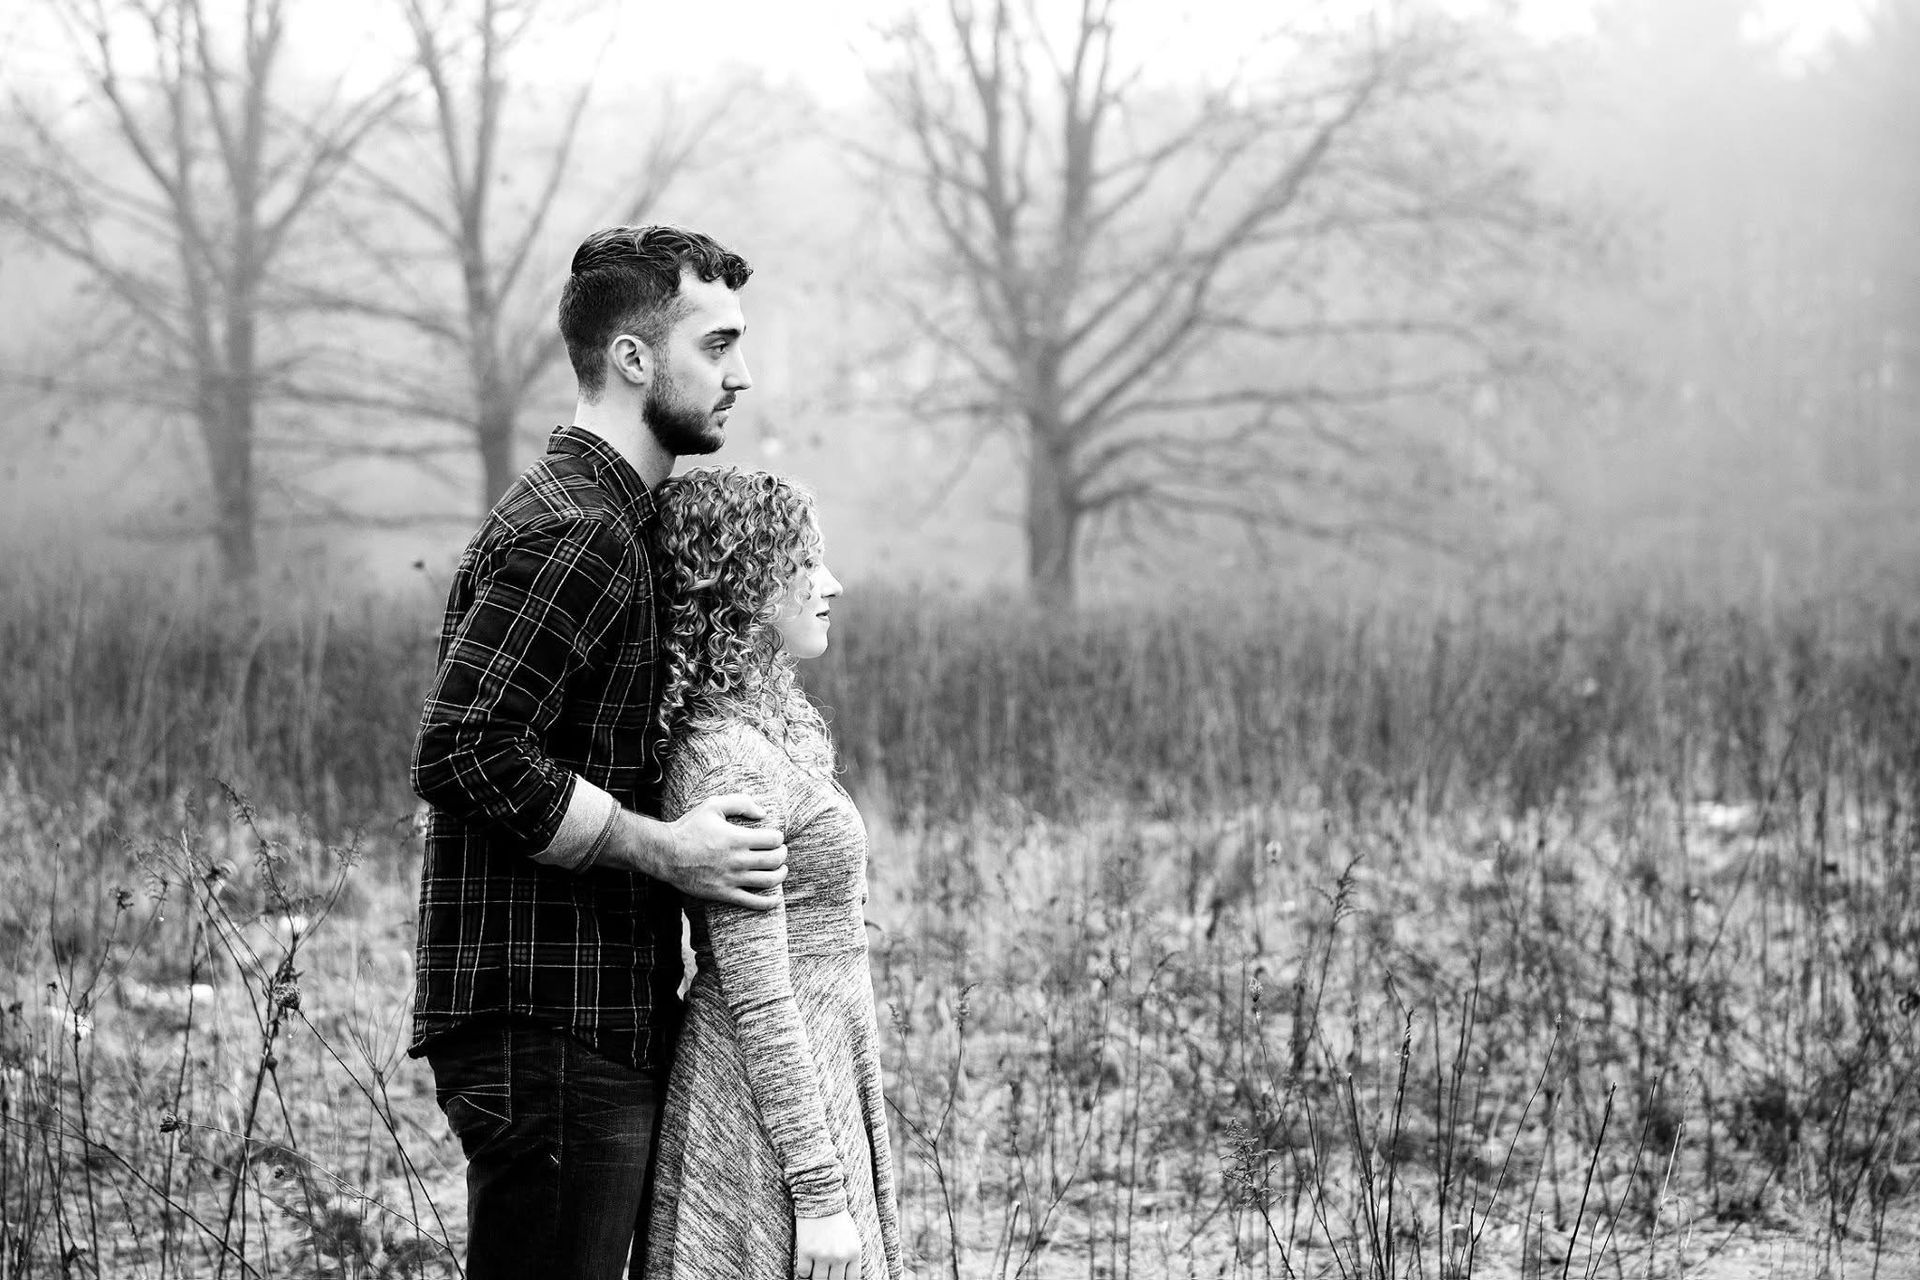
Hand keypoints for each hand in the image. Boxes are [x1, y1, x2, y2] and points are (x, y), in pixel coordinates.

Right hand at [661, 793, 786, 908]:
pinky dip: (769, 902)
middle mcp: (737, 860)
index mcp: (736, 838)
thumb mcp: (712, 805)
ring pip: (769, 881)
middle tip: (780, 851)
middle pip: (775, 860)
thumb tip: (763, 813)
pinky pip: (753, 902)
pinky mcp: (724, 894)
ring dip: (781, 874)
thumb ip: (740, 803)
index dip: (778, 837)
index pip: (773, 840)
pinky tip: (776, 898)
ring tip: (781, 869)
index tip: (774, 836)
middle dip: (782, 854)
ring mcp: (731, 879)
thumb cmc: (689, 827)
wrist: (666, 854)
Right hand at [794, 1209, 860, 1279]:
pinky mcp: (806, 1251)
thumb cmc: (838, 1218)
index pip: (853, 1279)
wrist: (821, 1199)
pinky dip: (804, 1269)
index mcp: (854, 1252)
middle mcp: (839, 1256)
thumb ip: (851, 1257)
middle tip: (826, 1269)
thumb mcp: (852, 1237)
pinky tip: (807, 1260)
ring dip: (816, 1274)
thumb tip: (846, 1276)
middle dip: (830, 1277)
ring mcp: (822, 1255)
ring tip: (816, 1265)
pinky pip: (803, 1273)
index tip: (839, 1276)